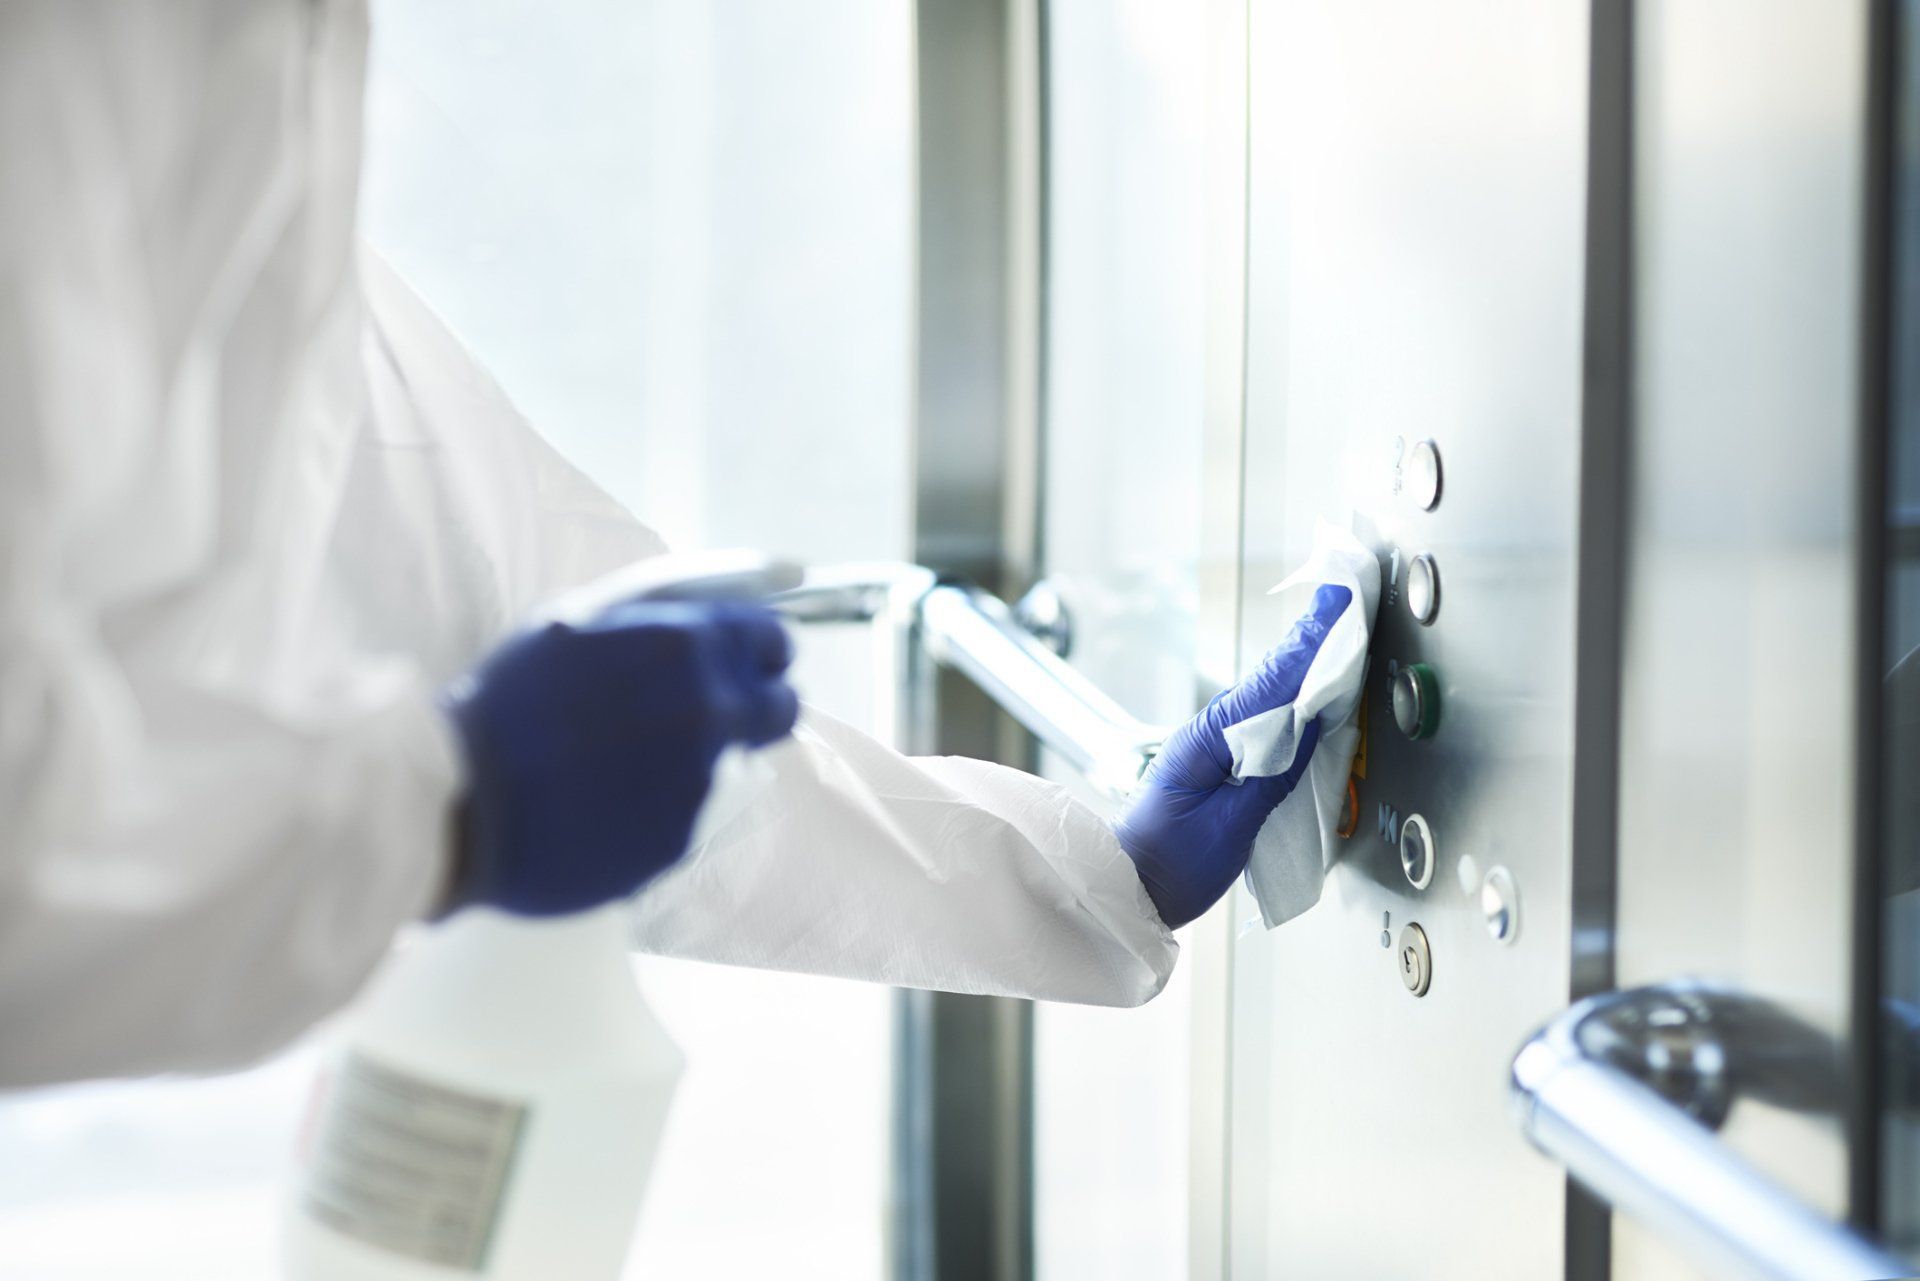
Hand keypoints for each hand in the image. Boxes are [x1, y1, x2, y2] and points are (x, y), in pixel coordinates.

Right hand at [444, 601, 798, 915]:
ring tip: (624, 766)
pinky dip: (663, 807)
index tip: (747, 663)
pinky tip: (606, 804)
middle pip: (781, 708)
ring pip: (735, 763)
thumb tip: (717, 605)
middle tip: (704, 717)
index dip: (760, 652)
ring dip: (697, 759)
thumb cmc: (507, 704)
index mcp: (685, 641)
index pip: (774, 640)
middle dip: (755, 707)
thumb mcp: (577, 625)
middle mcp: (709, 707)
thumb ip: (656, 615)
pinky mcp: (684, 837)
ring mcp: (703, 777)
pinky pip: (695, 814)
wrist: (460, 804)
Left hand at [1114, 584, 1352, 927]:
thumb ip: (1271, 778)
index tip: (1335, 606)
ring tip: (1331, 633)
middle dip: (1310, 641)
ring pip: (1268, 698)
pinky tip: (1305, 694)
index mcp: (1209, 740)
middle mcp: (1210, 734)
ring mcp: (1213, 746)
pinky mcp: (1219, 764)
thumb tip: (1308, 729)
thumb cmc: (1168, 864)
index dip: (1309, 645)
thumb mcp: (1229, 827)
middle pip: (1271, 680)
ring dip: (1301, 666)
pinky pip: (1262, 723)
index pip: (1272, 684)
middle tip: (1342, 601)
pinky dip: (1288, 700)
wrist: (1129, 887)